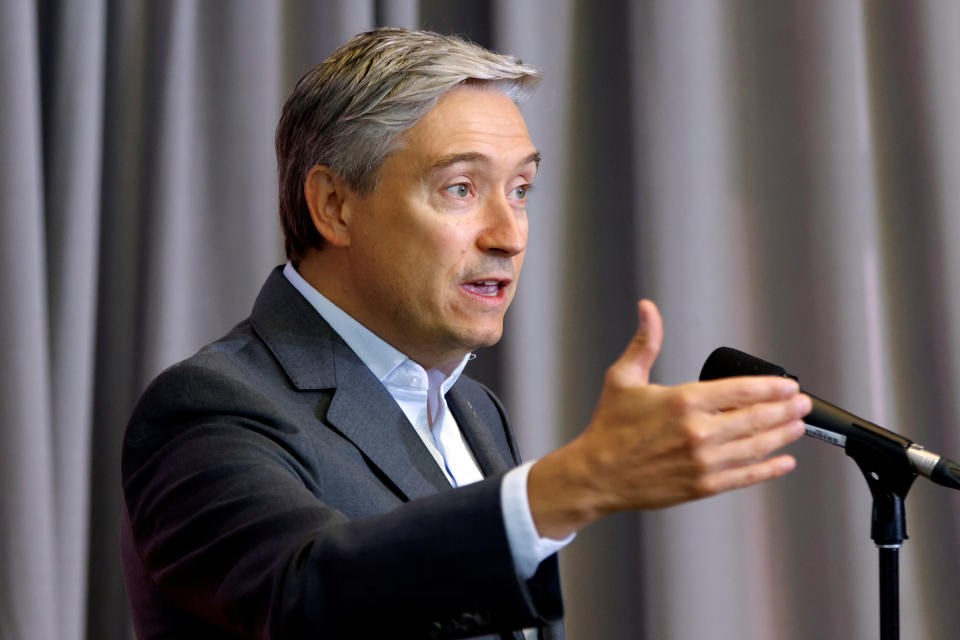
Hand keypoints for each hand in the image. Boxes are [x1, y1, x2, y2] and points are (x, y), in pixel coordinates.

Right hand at [528, 300, 810, 538]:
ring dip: (782, 436)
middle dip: (786, 410)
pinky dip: (769, 469)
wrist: (597, 474)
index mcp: (683, 401)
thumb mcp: (624, 377)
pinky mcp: (702, 486)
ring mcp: (703, 461)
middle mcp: (698, 432)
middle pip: (756, 418)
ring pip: (756, 447)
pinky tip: (784, 462)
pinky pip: (745, 476)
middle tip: (803, 404)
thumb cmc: (609, 427)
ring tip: (798, 427)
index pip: (742, 390)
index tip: (789, 386)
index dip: (772, 387)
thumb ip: (645, 342)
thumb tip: (648, 309)